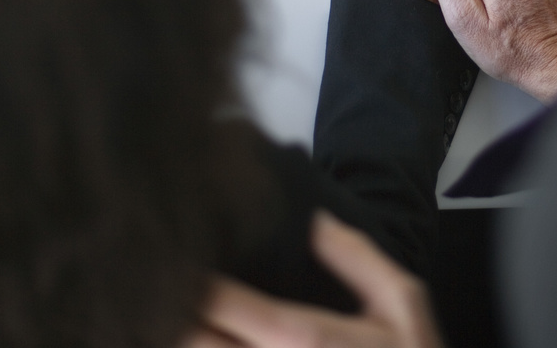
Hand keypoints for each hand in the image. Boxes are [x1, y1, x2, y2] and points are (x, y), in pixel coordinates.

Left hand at [181, 212, 444, 347]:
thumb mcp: (401, 301)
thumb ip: (358, 258)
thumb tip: (315, 221)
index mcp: (309, 342)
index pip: (237, 311)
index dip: (201, 289)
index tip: (180, 264)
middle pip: (203, 346)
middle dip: (177, 319)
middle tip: (155, 289)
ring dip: (183, 341)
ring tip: (162, 318)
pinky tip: (198, 338)